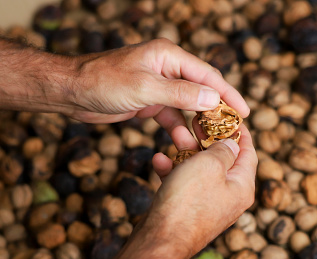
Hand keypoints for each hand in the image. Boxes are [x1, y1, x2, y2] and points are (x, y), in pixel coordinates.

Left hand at [71, 38, 248, 149]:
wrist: (71, 92)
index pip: (208, 75)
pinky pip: (171, 117)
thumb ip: (180, 93)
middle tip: (231, 132)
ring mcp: (159, 85)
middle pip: (201, 90)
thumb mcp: (144, 88)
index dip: (228, 94)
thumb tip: (213, 98)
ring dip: (196, 126)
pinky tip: (185, 145)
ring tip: (207, 145)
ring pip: (187, 107)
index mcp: (169, 56)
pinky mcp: (150, 101)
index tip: (244, 113)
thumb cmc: (103, 82)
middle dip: (216, 112)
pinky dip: (179, 130)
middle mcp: (167, 68)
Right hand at [142, 124, 256, 256]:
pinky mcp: (189, 211)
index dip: (241, 132)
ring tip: (173, 133)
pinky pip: (185, 185)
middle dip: (207, 138)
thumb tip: (231, 146)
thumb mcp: (210, 165)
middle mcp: (230, 197)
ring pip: (201, 170)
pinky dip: (174, 171)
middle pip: (223, 160)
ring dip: (187, 151)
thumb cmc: (188, 201)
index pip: (249, 153)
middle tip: (196, 121)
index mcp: (243, 187)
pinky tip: (159, 160)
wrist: (161, 240)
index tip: (231, 116)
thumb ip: (224, 151)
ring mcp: (209, 205)